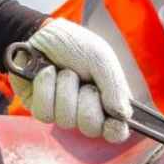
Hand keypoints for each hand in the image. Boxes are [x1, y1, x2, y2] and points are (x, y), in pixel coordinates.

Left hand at [9, 18, 132, 141]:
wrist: (40, 32)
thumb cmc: (74, 44)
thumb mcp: (101, 58)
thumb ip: (114, 87)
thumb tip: (123, 116)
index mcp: (107, 100)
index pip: (116, 130)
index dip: (115, 130)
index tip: (113, 122)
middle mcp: (86, 110)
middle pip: (91, 128)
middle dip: (87, 101)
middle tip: (85, 81)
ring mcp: (62, 111)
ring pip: (66, 120)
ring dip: (65, 89)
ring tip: (64, 71)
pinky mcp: (40, 108)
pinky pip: (44, 113)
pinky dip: (46, 88)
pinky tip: (47, 73)